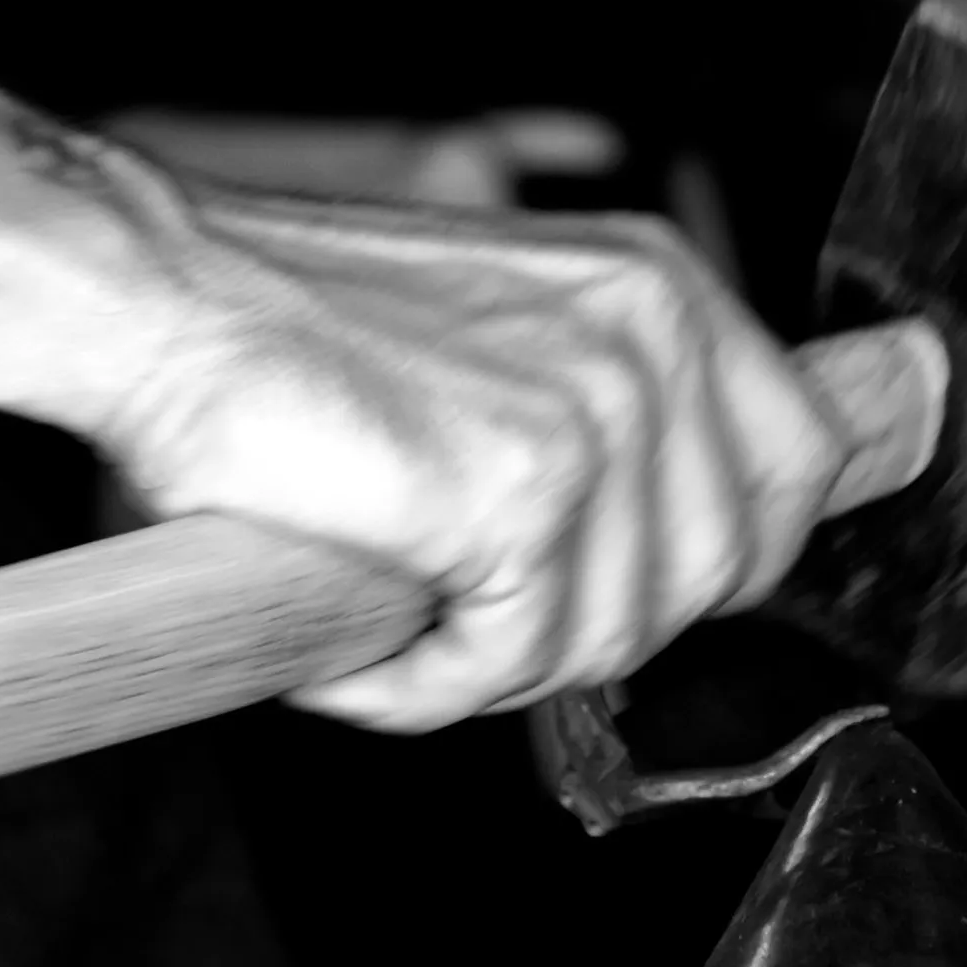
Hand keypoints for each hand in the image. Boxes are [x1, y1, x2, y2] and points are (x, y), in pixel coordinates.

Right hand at [96, 160, 847, 732]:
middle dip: (587, 620)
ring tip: (388, 600)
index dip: (712, 553)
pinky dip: (416, 682)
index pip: (802, 461)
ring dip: (488, 659)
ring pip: (611, 641)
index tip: (618, 576)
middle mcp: (655, 330)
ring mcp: (600, 409)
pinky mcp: (525, 490)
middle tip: (459, 596)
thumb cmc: (294, 336)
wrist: (164, 301)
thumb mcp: (506, 337)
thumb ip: (621, 412)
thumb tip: (704, 538)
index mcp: (660, 284)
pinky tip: (351, 628)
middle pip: (718, 576)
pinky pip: (508, 665)